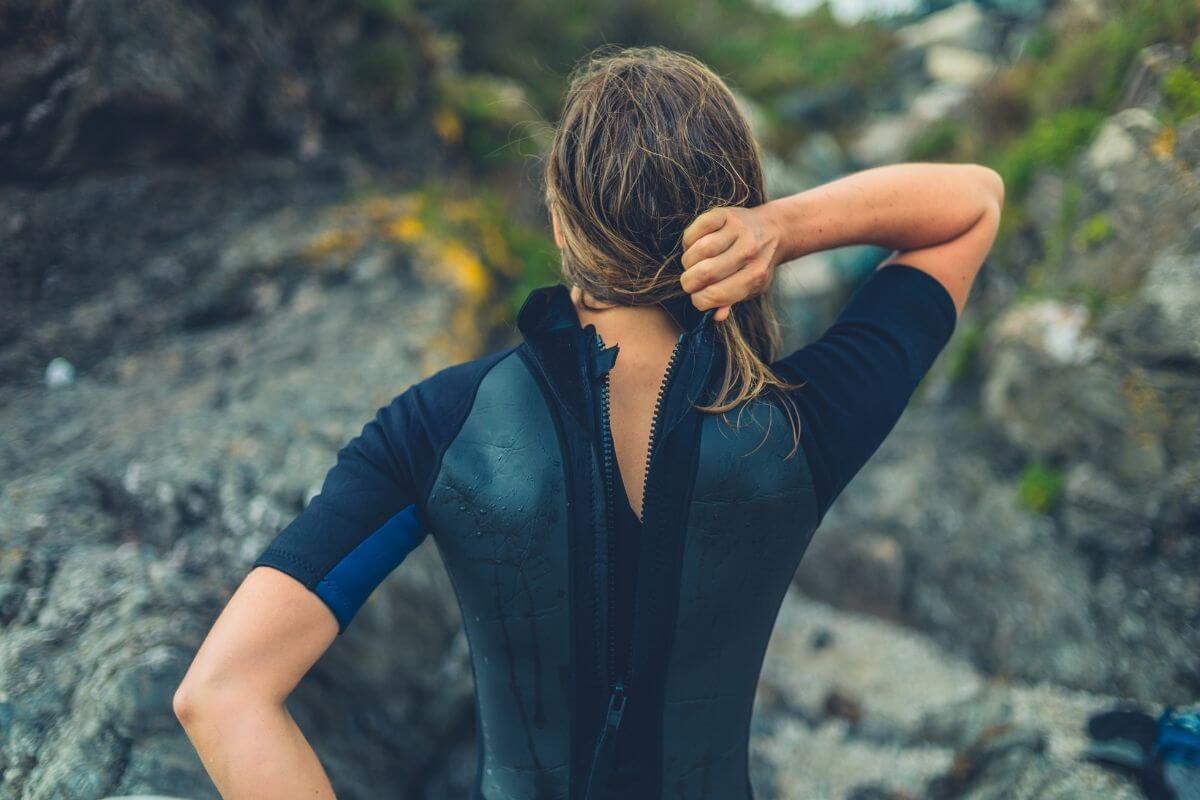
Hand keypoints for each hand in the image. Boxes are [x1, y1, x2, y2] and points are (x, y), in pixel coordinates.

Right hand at [679, 204, 783, 321]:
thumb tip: (716, 316)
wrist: (774, 230)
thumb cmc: (756, 264)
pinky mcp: (726, 213)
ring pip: (699, 250)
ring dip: (688, 261)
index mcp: (755, 275)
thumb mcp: (752, 286)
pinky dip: (689, 240)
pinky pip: (697, 228)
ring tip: (692, 264)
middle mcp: (749, 252)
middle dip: (689, 282)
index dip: (699, 300)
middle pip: (705, 273)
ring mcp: (738, 230)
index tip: (697, 297)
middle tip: (689, 282)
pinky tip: (694, 245)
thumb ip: (732, 301)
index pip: (716, 295)